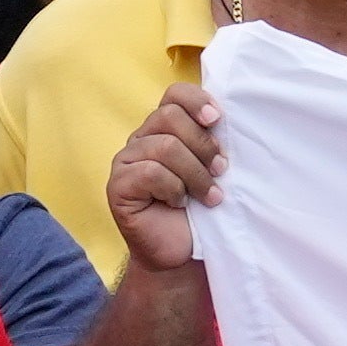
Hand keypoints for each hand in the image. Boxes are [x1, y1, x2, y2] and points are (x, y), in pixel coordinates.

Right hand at [101, 84, 227, 278]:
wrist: (182, 251)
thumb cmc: (201, 209)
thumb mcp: (214, 170)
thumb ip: (214, 142)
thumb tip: (228, 120)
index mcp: (165, 129)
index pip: (174, 94)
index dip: (197, 100)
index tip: (218, 119)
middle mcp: (142, 139)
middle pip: (170, 117)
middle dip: (203, 145)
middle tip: (220, 170)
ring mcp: (125, 161)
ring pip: (165, 147)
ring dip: (195, 174)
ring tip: (209, 196)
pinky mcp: (118, 185)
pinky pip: (150, 173)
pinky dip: (174, 190)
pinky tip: (179, 204)